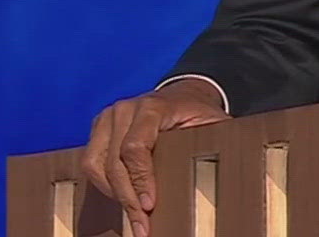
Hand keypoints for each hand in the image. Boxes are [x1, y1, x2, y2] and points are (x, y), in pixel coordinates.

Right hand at [82, 79, 228, 236]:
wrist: (182, 95)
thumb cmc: (198, 113)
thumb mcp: (213, 122)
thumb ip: (216, 140)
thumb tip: (227, 165)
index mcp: (152, 107)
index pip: (135, 148)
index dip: (141, 180)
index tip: (149, 206)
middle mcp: (124, 110)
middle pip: (113, 161)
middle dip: (127, 198)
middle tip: (141, 226)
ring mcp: (107, 118)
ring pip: (95, 165)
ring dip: (113, 194)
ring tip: (133, 217)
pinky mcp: (98, 130)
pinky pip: (91, 163)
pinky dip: (104, 185)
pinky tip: (123, 200)